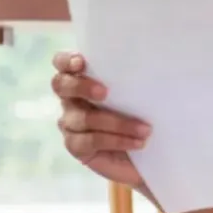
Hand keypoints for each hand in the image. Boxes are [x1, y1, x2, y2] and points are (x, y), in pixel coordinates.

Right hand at [52, 51, 149, 189]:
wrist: (149, 152)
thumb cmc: (144, 114)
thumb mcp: (141, 93)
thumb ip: (134, 78)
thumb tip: (152, 64)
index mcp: (82, 78)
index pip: (62, 63)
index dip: (66, 60)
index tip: (81, 62)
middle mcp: (71, 99)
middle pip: (61, 85)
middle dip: (81, 86)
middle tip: (105, 92)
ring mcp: (70, 123)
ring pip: (84, 118)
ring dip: (118, 123)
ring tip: (145, 129)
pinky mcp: (76, 146)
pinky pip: (91, 141)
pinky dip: (117, 141)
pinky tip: (137, 142)